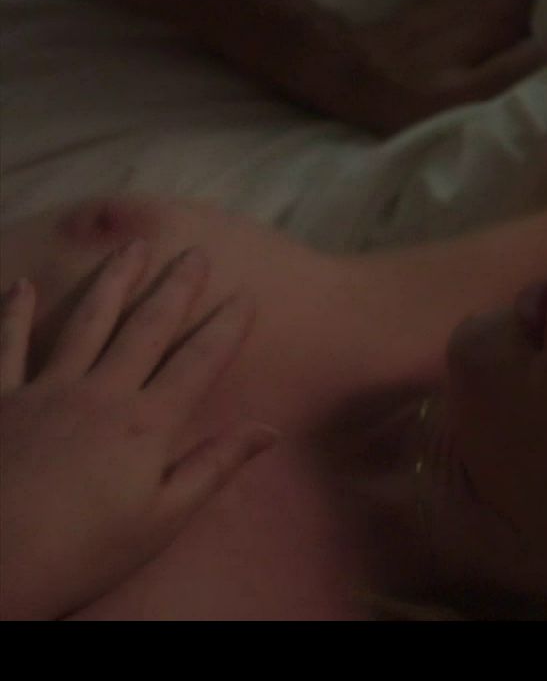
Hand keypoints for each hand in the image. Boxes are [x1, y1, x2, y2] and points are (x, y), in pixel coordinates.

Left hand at [0, 241, 275, 620]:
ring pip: (86, 322)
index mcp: (147, 424)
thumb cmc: (82, 552)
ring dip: (113, 282)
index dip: (227, 327)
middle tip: (197, 253)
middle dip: (176, 288)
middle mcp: (101, 393)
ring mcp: (45, 391)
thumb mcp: (161, 521)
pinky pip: (6, 346)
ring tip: (132, 247)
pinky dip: (13, 314)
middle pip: (146, 328)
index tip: (246, 296)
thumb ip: (212, 468)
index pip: (198, 362)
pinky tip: (22, 285)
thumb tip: (268, 430)